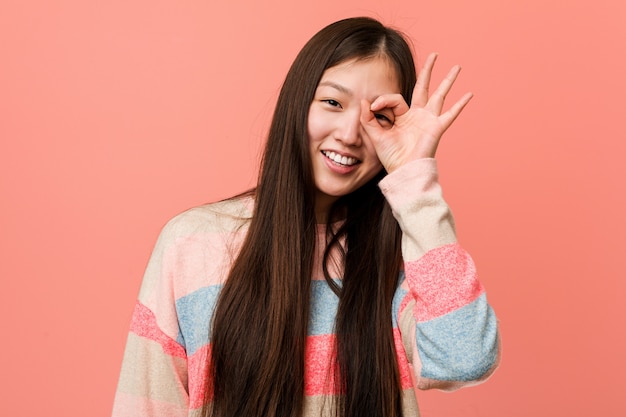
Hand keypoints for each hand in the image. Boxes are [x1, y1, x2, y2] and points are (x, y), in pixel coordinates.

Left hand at [361, 53, 472, 172]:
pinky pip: (450, 114)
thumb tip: (364, 101)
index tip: (373, 107)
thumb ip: (368, 119)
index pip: (395, 98)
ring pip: (439, 95)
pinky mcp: (437, 128)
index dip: (383, 100)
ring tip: (457, 67)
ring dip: (448, 80)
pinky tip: (470, 94)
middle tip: (434, 54)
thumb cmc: (390, 157)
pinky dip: (460, 105)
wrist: (403, 171)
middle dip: (428, 71)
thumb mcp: (375, 135)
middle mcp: (417, 115)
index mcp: (402, 116)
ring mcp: (428, 120)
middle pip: (423, 87)